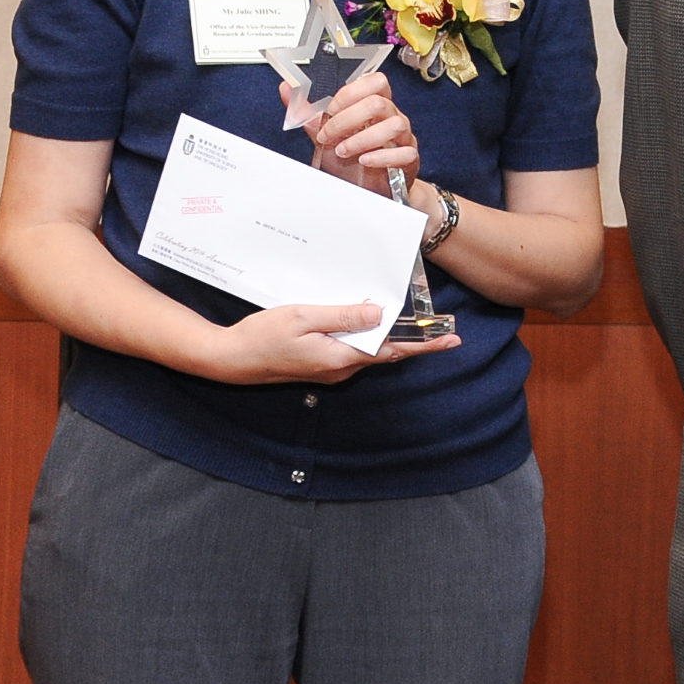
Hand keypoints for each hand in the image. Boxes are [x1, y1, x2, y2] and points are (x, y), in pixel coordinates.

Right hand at [201, 301, 457, 381]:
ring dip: (389, 337)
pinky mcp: (321, 366)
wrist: (231, 359)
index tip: (451, 340)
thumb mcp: (305, 316)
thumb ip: (344, 316)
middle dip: (414, 339)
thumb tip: (380, 312)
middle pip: (386, 352)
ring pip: (370, 351)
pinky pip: (353, 351)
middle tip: (442, 328)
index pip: (393, 350)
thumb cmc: (263, 336)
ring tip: (411, 321)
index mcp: (340, 358)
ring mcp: (331, 370)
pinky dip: (367, 338)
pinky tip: (368, 322)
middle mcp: (340, 369)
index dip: (424, 345)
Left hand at [290, 73, 419, 193]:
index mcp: (375, 105)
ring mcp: (403, 138)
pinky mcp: (409, 160)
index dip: (351, 92)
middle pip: (379, 103)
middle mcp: (392, 117)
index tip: (330, 109)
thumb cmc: (351, 159)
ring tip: (343, 151)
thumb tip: (287, 89)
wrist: (367, 188)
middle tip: (328, 135)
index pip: (375, 82)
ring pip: (394, 125)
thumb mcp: (326, 135)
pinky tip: (365, 161)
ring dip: (362, 139)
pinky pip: (404, 153)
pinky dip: (381, 157)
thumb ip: (308, 113)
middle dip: (347, 120)